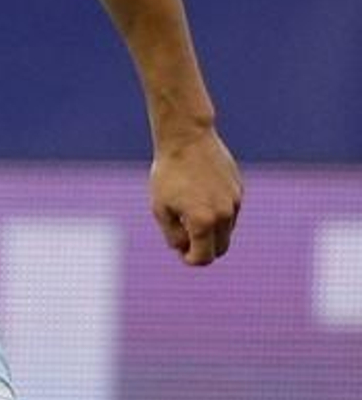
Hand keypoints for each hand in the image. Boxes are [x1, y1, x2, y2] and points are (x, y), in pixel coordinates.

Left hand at [150, 128, 242, 264]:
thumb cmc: (168, 174)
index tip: (181, 253)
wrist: (186, 139)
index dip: (191, 260)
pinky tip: (200, 197)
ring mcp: (235, 201)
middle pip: (220, 249)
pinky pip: (230, 212)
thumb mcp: (160, 208)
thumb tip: (184, 250)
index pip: (204, 257)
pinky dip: (218, 214)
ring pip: (226, 230)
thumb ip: (173, 235)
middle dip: (204, 249)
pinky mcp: (239, 189)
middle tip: (185, 239)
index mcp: (203, 222)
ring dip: (211, 230)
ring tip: (189, 212)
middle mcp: (224, 214)